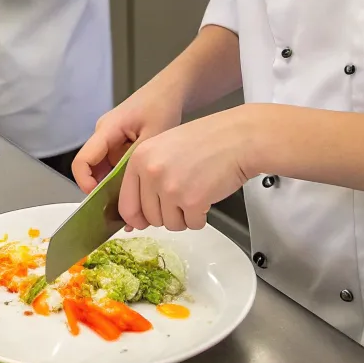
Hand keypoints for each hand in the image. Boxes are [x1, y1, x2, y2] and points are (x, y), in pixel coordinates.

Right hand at [72, 79, 185, 193]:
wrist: (169, 91)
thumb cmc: (162, 106)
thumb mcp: (153, 135)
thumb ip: (137, 161)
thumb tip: (127, 189)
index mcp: (106, 129)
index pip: (82, 161)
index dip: (85, 183)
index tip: (99, 200)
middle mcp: (103, 134)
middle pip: (91, 168)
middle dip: (102, 189)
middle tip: (124, 206)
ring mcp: (110, 139)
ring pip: (103, 169)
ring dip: (114, 184)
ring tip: (136, 199)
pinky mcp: (118, 142)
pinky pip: (113, 164)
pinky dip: (122, 177)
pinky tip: (140, 187)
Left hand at [119, 104, 262, 232]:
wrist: (237, 138)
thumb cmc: (206, 141)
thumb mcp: (164, 148)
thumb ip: (147, 175)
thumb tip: (137, 214)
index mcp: (139, 158)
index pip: (126, 204)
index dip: (138, 217)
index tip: (144, 221)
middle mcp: (150, 173)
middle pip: (150, 218)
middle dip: (167, 214)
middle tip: (182, 197)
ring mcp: (170, 188)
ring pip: (171, 224)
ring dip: (185, 216)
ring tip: (196, 192)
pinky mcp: (191, 201)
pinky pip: (192, 224)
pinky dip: (201, 217)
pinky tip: (207, 196)